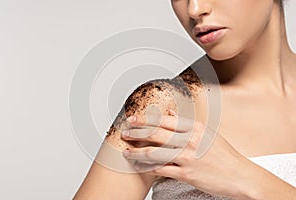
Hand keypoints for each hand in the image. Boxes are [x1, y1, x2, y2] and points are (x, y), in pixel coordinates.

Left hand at [121, 111, 252, 197]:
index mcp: (195, 128)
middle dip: (137, 133)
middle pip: (156, 134)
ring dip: (137, 152)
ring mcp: (188, 157)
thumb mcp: (207, 133)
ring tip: (126, 152)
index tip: (133, 118)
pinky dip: (148, 168)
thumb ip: (187, 125)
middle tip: (124, 132)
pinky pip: (162, 170)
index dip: (145, 119)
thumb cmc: (225, 154)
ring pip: (155, 152)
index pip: (164, 120)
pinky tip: (140, 167)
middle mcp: (190, 140)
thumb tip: (171, 115)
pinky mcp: (187, 174)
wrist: (240, 175)